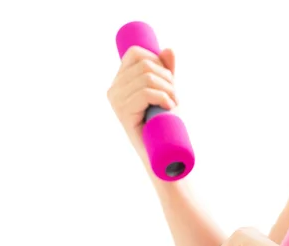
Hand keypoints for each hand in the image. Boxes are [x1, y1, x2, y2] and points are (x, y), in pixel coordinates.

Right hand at [106, 46, 177, 168]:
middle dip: (167, 77)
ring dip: (168, 89)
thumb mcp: (166, 92)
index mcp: (120, 82)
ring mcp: (116, 101)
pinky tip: (170, 107)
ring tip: (173, 103)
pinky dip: (164, 98)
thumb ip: (166, 72)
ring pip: (148, 78)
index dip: (156, 60)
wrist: (161, 153)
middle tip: (174, 96)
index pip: (135, 53)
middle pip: (145, 64)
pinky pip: (146, 93)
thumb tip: (169, 49)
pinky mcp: (123, 113)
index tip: (168, 79)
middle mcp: (113, 90)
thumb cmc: (163, 123)